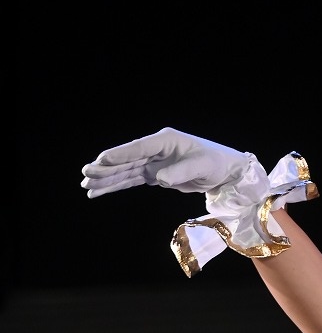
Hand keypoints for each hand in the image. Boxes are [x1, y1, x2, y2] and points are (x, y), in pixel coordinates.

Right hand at [81, 130, 262, 199]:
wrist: (225, 171)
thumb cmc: (216, 163)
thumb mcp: (202, 167)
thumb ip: (180, 172)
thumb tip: (159, 179)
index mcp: (164, 141)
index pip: (138, 149)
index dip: (119, 155)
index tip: (100, 160)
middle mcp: (155, 149)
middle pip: (126, 160)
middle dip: (105, 168)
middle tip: (85, 174)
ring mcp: (153, 162)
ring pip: (125, 172)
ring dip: (107, 179)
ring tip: (86, 185)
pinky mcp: (155, 174)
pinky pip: (132, 180)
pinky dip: (116, 185)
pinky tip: (100, 191)